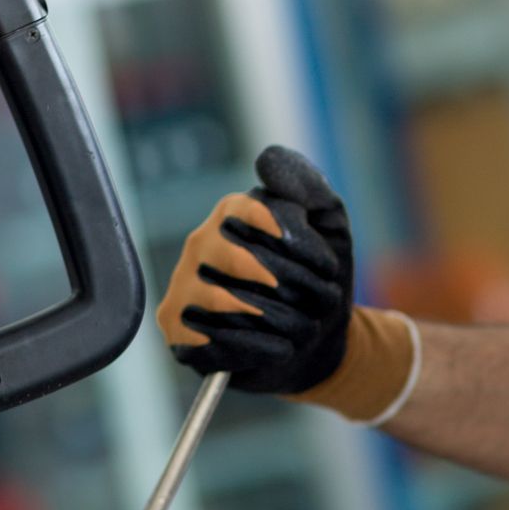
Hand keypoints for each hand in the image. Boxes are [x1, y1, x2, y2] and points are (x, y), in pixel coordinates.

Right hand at [155, 146, 352, 394]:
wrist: (316, 343)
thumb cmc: (318, 281)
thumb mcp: (329, 228)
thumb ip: (309, 188)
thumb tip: (265, 160)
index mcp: (233, 214)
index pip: (258, 214)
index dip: (298, 243)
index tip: (328, 268)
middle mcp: (201, 245)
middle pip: (243, 260)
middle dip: (295, 287)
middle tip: (322, 303)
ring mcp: (184, 288)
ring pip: (226, 301)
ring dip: (280, 320)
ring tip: (305, 328)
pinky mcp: (179, 333)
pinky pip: (210, 339)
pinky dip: (256, 347)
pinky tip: (282, 348)